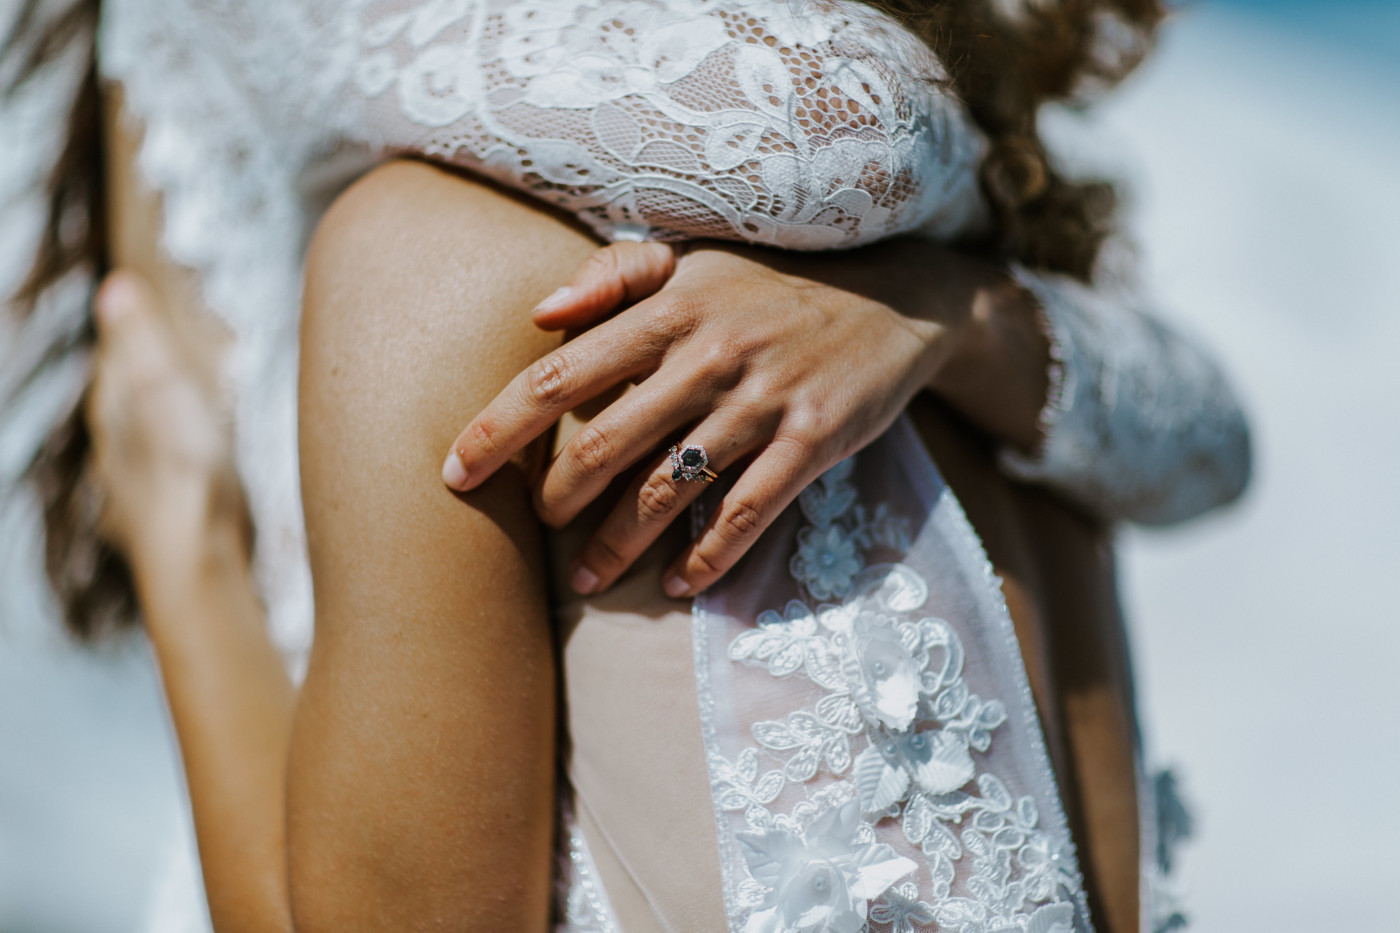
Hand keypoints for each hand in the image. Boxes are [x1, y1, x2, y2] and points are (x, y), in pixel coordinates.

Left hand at [87, 271, 247, 570]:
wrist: (194, 558)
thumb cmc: (185, 471)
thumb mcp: (167, 388)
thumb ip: (143, 340)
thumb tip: (116, 286)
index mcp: (114, 410)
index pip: (117, 357)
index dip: (136, 332)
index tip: (157, 309)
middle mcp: (113, 449)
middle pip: (124, 401)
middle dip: (146, 377)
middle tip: (177, 354)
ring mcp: (132, 489)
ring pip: (139, 442)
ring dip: (158, 422)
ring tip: (184, 408)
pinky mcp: (158, 521)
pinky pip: (159, 478)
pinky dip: (171, 463)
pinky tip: (184, 470)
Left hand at [441, 242, 970, 597]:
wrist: (896, 297)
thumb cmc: (774, 284)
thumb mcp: (697, 261)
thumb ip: (615, 276)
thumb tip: (539, 312)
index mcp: (671, 309)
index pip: (561, 371)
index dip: (501, 426)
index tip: (455, 470)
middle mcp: (710, 354)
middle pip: (608, 439)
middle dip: (557, 495)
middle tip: (538, 525)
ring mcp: (764, 401)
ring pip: (671, 486)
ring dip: (622, 542)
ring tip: (587, 579)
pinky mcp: (812, 440)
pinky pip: (748, 510)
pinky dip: (710, 554)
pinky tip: (680, 583)